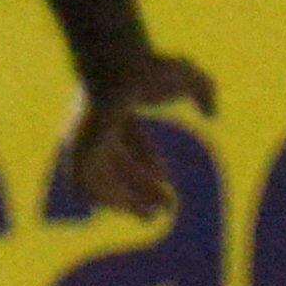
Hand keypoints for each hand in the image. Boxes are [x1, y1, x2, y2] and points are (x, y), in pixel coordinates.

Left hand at [59, 51, 218, 219]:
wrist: (119, 69)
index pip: (128, 143)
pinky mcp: (74, 150)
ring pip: (99, 179)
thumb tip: (212, 114)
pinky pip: (81, 185)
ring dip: (123, 201)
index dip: (147, 163)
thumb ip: (205, 90)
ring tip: (150, 216)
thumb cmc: (152, 70)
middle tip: (164, 208)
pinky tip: (128, 209)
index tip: (167, 183)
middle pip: (115, 164)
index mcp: (117, 107)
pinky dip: (103, 199)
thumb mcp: (189, 77)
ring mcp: (81, 138)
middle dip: (139, 187)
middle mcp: (96, 124)